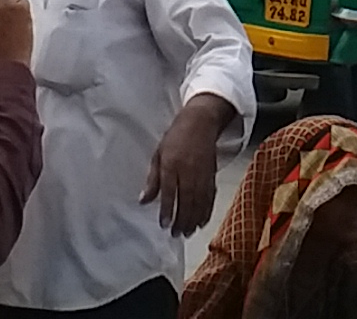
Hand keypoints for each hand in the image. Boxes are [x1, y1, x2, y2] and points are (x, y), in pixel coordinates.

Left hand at [139, 109, 229, 232]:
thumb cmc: (176, 136)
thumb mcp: (158, 154)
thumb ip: (152, 179)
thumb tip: (144, 200)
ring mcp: (202, 173)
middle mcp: (189, 170)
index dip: (167, 210)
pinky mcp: (212, 175)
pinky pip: (210, 196)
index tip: (165, 224)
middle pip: (187, 200)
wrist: (201, 122)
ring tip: (188, 232)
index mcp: (172, 163)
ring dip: (194, 219)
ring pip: (200, 201)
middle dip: (182, 220)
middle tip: (177, 234)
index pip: (170, 191)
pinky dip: (207, 211)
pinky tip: (202, 221)